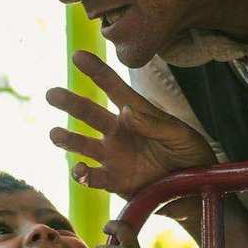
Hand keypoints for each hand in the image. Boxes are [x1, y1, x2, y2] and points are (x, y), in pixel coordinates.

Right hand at [46, 51, 215, 197]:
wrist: (196, 191)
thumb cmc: (191, 155)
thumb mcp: (181, 136)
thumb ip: (155, 124)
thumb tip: (126, 111)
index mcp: (137, 113)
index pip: (113, 88)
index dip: (96, 71)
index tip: (78, 56)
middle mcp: (119, 132)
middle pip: (89, 114)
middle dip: (70, 103)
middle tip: (51, 94)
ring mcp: (113, 157)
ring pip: (83, 145)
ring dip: (67, 139)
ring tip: (54, 134)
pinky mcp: (114, 182)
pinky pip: (92, 177)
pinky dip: (82, 175)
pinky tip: (80, 171)